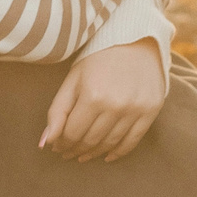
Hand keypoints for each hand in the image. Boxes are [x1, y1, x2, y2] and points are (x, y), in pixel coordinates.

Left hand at [41, 39, 166, 161]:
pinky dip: (118, 152)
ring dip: (94, 153)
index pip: (72, 133)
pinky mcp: (151, 111)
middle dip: (76, 150)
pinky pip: (133, 141)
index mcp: (92, 95)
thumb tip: (45, 143)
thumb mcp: (73, 79)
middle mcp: (116, 105)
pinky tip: (107, 156)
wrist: (136, 41)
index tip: (57, 147)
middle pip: (90, 140)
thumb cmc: (98, 59)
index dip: (62, 143)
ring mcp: (135, 109)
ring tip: (84, 155)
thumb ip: (58, 111)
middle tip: (68, 153)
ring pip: (110, 143)